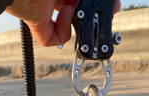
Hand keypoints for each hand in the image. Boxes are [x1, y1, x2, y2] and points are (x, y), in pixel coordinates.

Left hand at [6, 0, 120, 46]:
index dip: (95, 3)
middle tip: (106, 14)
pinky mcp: (38, 26)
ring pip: (67, 25)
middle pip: (77, 11)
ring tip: (73, 10)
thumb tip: (110, 2)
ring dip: (76, 20)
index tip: (111, 6)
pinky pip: (55, 39)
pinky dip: (63, 31)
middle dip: (91, 15)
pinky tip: (63, 16)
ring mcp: (44, 12)